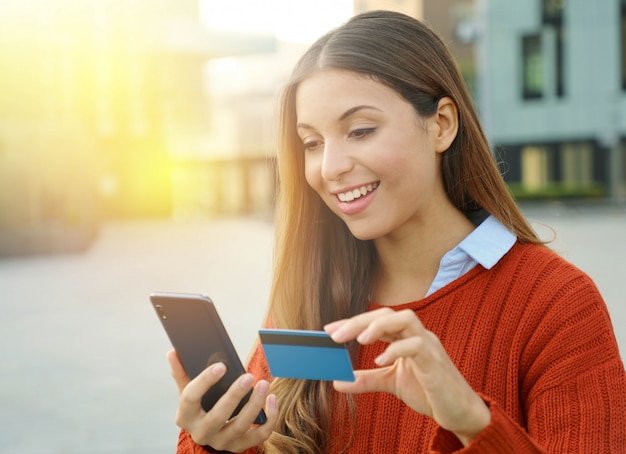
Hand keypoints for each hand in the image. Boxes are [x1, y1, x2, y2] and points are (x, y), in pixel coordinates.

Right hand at [167, 349, 277, 451]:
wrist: (209, 432)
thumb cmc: (199, 406)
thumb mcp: (187, 391)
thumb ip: (181, 372)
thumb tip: (172, 352)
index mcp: (185, 416)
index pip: (190, 398)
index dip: (205, 381)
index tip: (221, 366)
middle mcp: (201, 432)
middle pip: (218, 416)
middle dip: (235, 395)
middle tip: (249, 376)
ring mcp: (221, 442)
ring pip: (240, 426)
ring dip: (255, 405)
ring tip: (264, 384)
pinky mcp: (239, 446)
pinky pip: (258, 435)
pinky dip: (269, 418)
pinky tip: (272, 399)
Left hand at [324, 308, 489, 445]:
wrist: (460, 413)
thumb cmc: (429, 392)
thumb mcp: (391, 383)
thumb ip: (367, 379)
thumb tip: (338, 381)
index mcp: (407, 336)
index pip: (378, 319)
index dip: (353, 322)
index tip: (329, 330)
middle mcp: (418, 335)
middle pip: (388, 314)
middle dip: (359, 321)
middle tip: (334, 335)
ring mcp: (429, 346)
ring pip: (406, 319)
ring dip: (379, 326)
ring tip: (359, 340)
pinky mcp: (436, 363)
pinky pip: (417, 345)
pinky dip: (397, 350)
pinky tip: (381, 361)